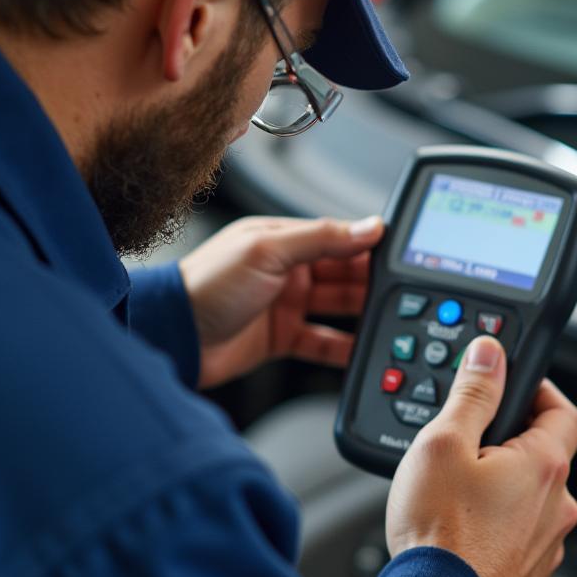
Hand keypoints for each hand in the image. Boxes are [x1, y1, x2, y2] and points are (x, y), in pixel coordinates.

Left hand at [178, 214, 383, 389]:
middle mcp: (287, 270)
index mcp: (283, 240)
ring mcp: (286, 304)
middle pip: (344, 274)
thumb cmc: (205, 285)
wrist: (174, 336)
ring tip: (389, 318)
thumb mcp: (267, 251)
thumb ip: (321, 238)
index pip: (339, 239)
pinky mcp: (282, 337)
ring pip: (338, 307)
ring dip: (362, 313)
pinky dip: (344, 348)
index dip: (369, 247)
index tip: (400, 257)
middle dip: (372, 282)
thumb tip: (368, 226)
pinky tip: (362, 350)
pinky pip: (324, 342)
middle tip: (402, 291)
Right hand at [386, 335, 576, 576]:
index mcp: (544, 466)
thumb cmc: (439, 536)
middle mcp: (557, 506)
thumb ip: (472, 394)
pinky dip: (496, 525)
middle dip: (510, 440)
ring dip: (502, 486)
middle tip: (469, 439)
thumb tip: (489, 354)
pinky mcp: (529, 576)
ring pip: (530, 499)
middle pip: (544, 455)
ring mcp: (546, 546)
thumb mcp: (443, 444)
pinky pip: (518, 536)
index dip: (540, 390)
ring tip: (455, 489)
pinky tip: (460, 529)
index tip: (512, 385)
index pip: (563, 409)